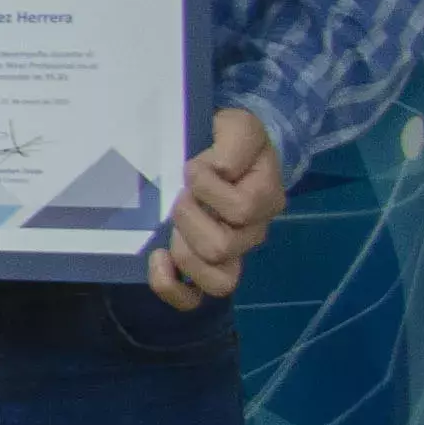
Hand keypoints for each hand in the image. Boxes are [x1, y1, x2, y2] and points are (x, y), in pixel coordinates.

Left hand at [146, 107, 287, 308]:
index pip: (240, 209)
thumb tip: (220, 170)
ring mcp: (230, 255)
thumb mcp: (238, 126)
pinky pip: (192, 298)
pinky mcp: (202, 267)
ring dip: (184, 250)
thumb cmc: (230, 141)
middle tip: (181, 196)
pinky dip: (170, 285)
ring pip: (216, 281)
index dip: (207, 187)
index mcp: (265, 199)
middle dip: (189, 218)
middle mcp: (253, 233)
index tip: (195, 167)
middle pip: (221, 249)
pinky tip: (158, 257)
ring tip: (173, 223)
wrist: (224, 153)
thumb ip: (236, 141)